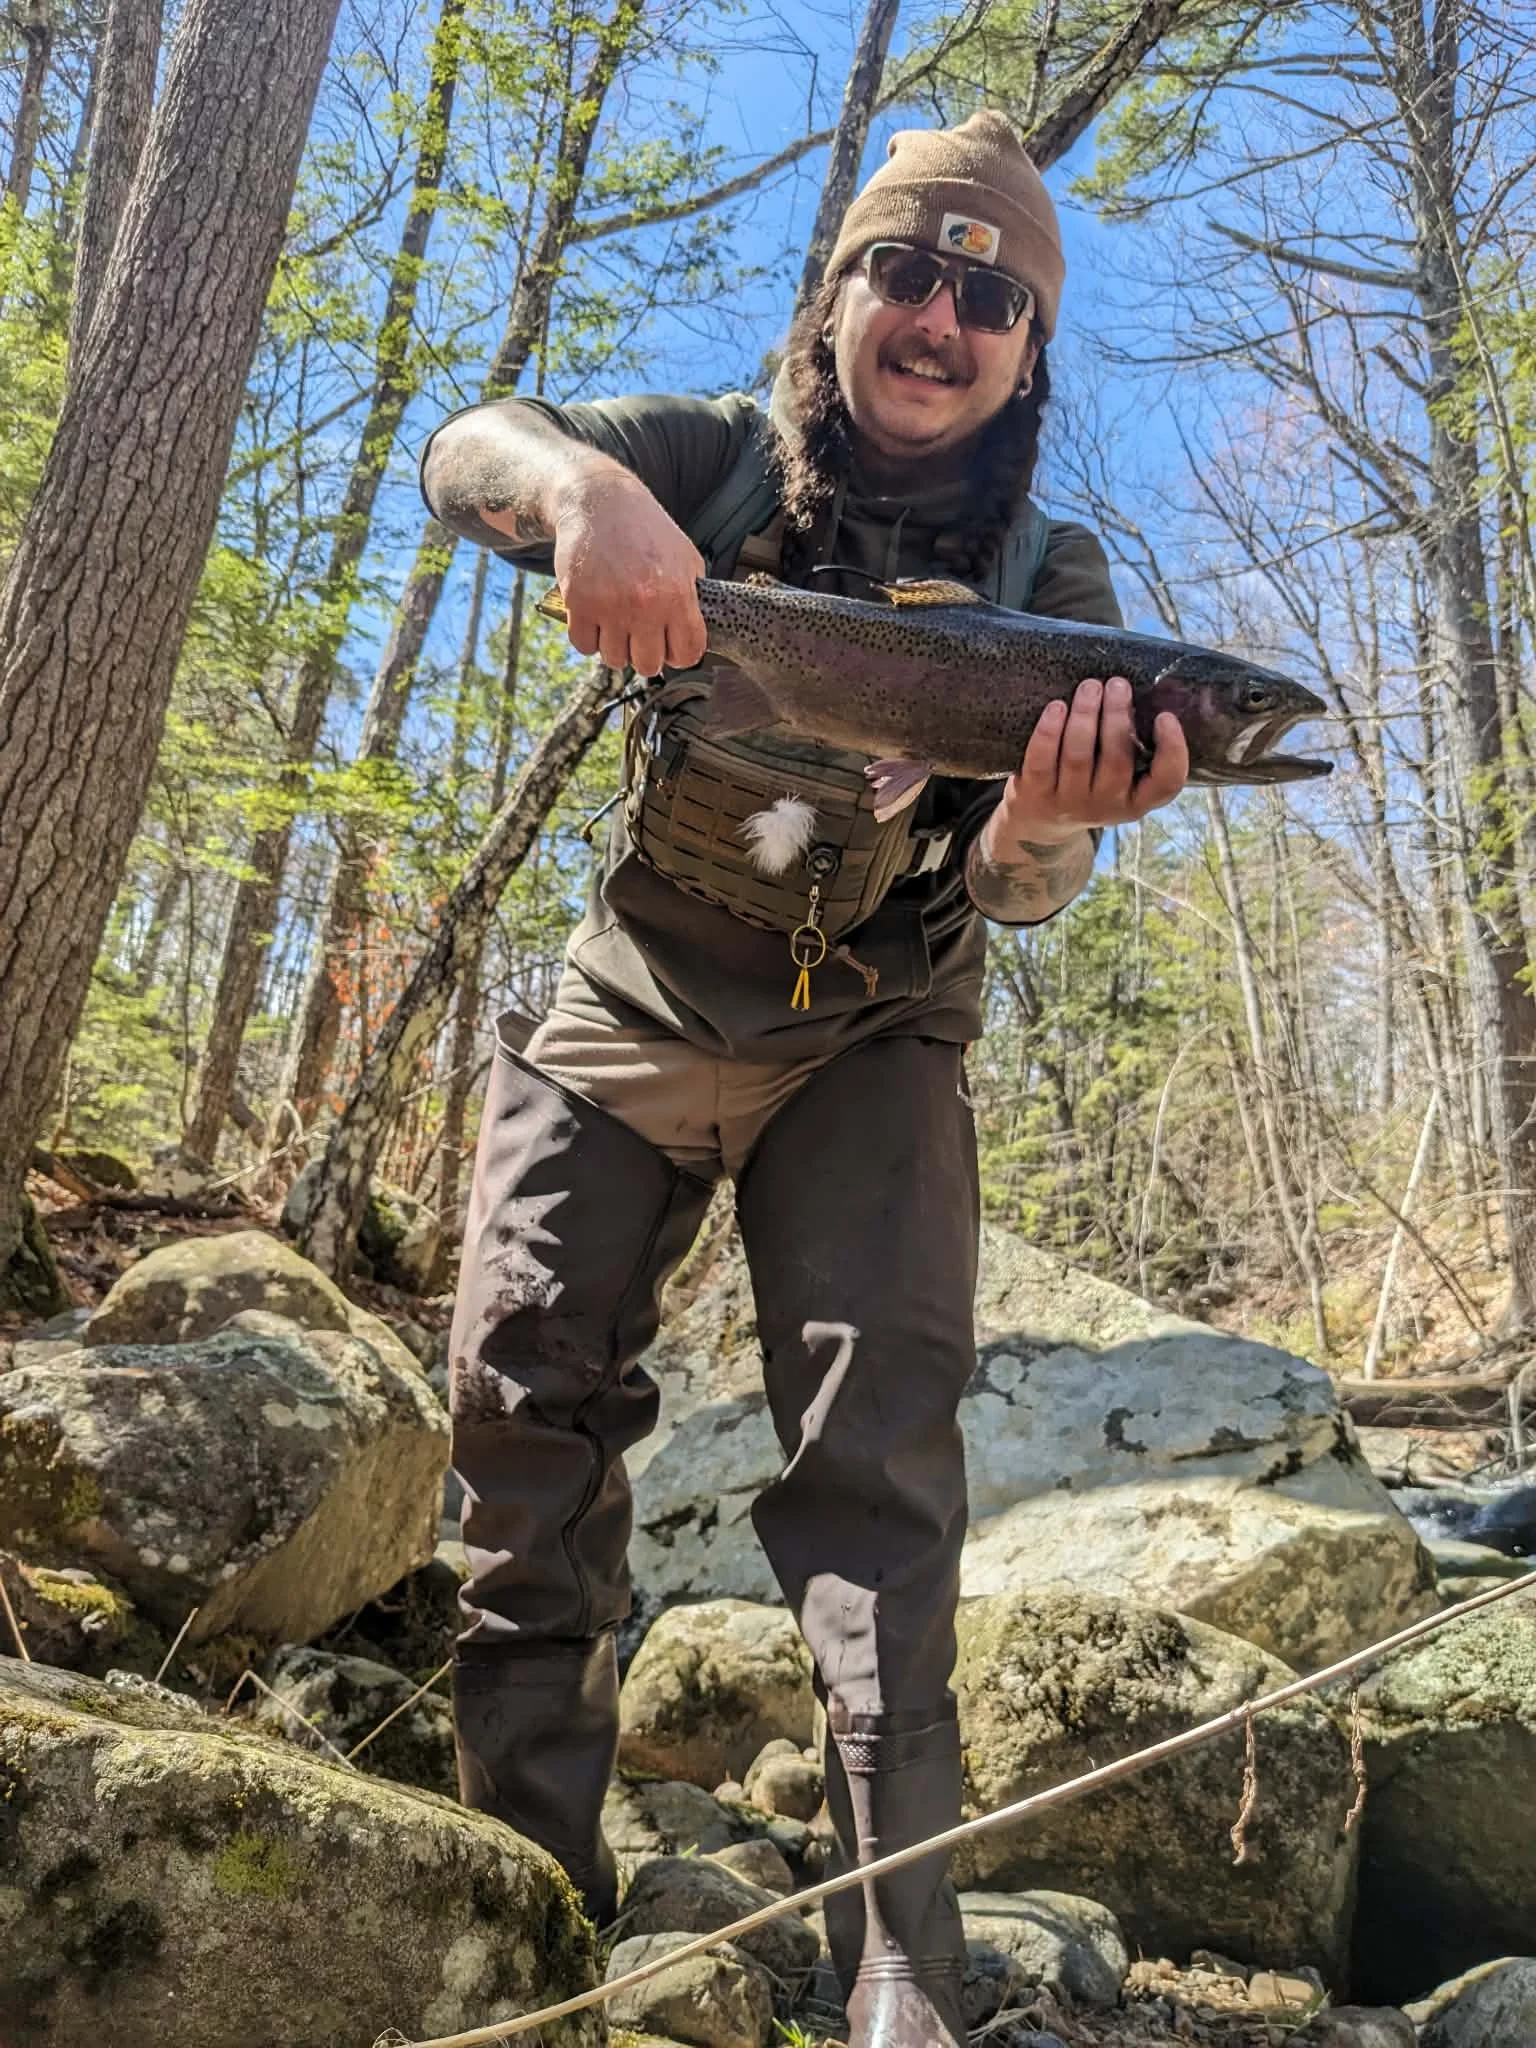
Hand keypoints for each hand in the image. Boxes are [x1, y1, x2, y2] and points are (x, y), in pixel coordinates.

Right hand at [550, 467, 707, 675]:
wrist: (599, 502)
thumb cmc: (645, 528)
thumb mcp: (685, 556)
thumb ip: (693, 596)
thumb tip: (694, 633)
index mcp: (677, 594)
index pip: (687, 654)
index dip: (680, 654)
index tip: (671, 646)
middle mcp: (644, 605)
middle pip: (648, 665)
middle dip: (646, 653)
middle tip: (641, 634)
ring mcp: (609, 606)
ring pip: (614, 659)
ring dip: (616, 646)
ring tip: (617, 623)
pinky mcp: (578, 603)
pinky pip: (584, 645)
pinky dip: (589, 637)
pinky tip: (595, 618)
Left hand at [983, 675, 1188, 853]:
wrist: (1041, 822)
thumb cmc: (1091, 785)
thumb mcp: (1120, 781)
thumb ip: (1134, 748)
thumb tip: (1144, 694)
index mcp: (1136, 801)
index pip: (1166, 784)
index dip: (1172, 751)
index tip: (1165, 716)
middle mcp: (1106, 806)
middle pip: (1116, 760)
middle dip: (1117, 717)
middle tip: (1118, 684)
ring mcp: (1070, 803)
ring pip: (1079, 756)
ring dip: (1085, 716)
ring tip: (1090, 686)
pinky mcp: (1036, 795)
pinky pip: (1042, 760)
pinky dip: (1049, 731)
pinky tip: (1057, 707)